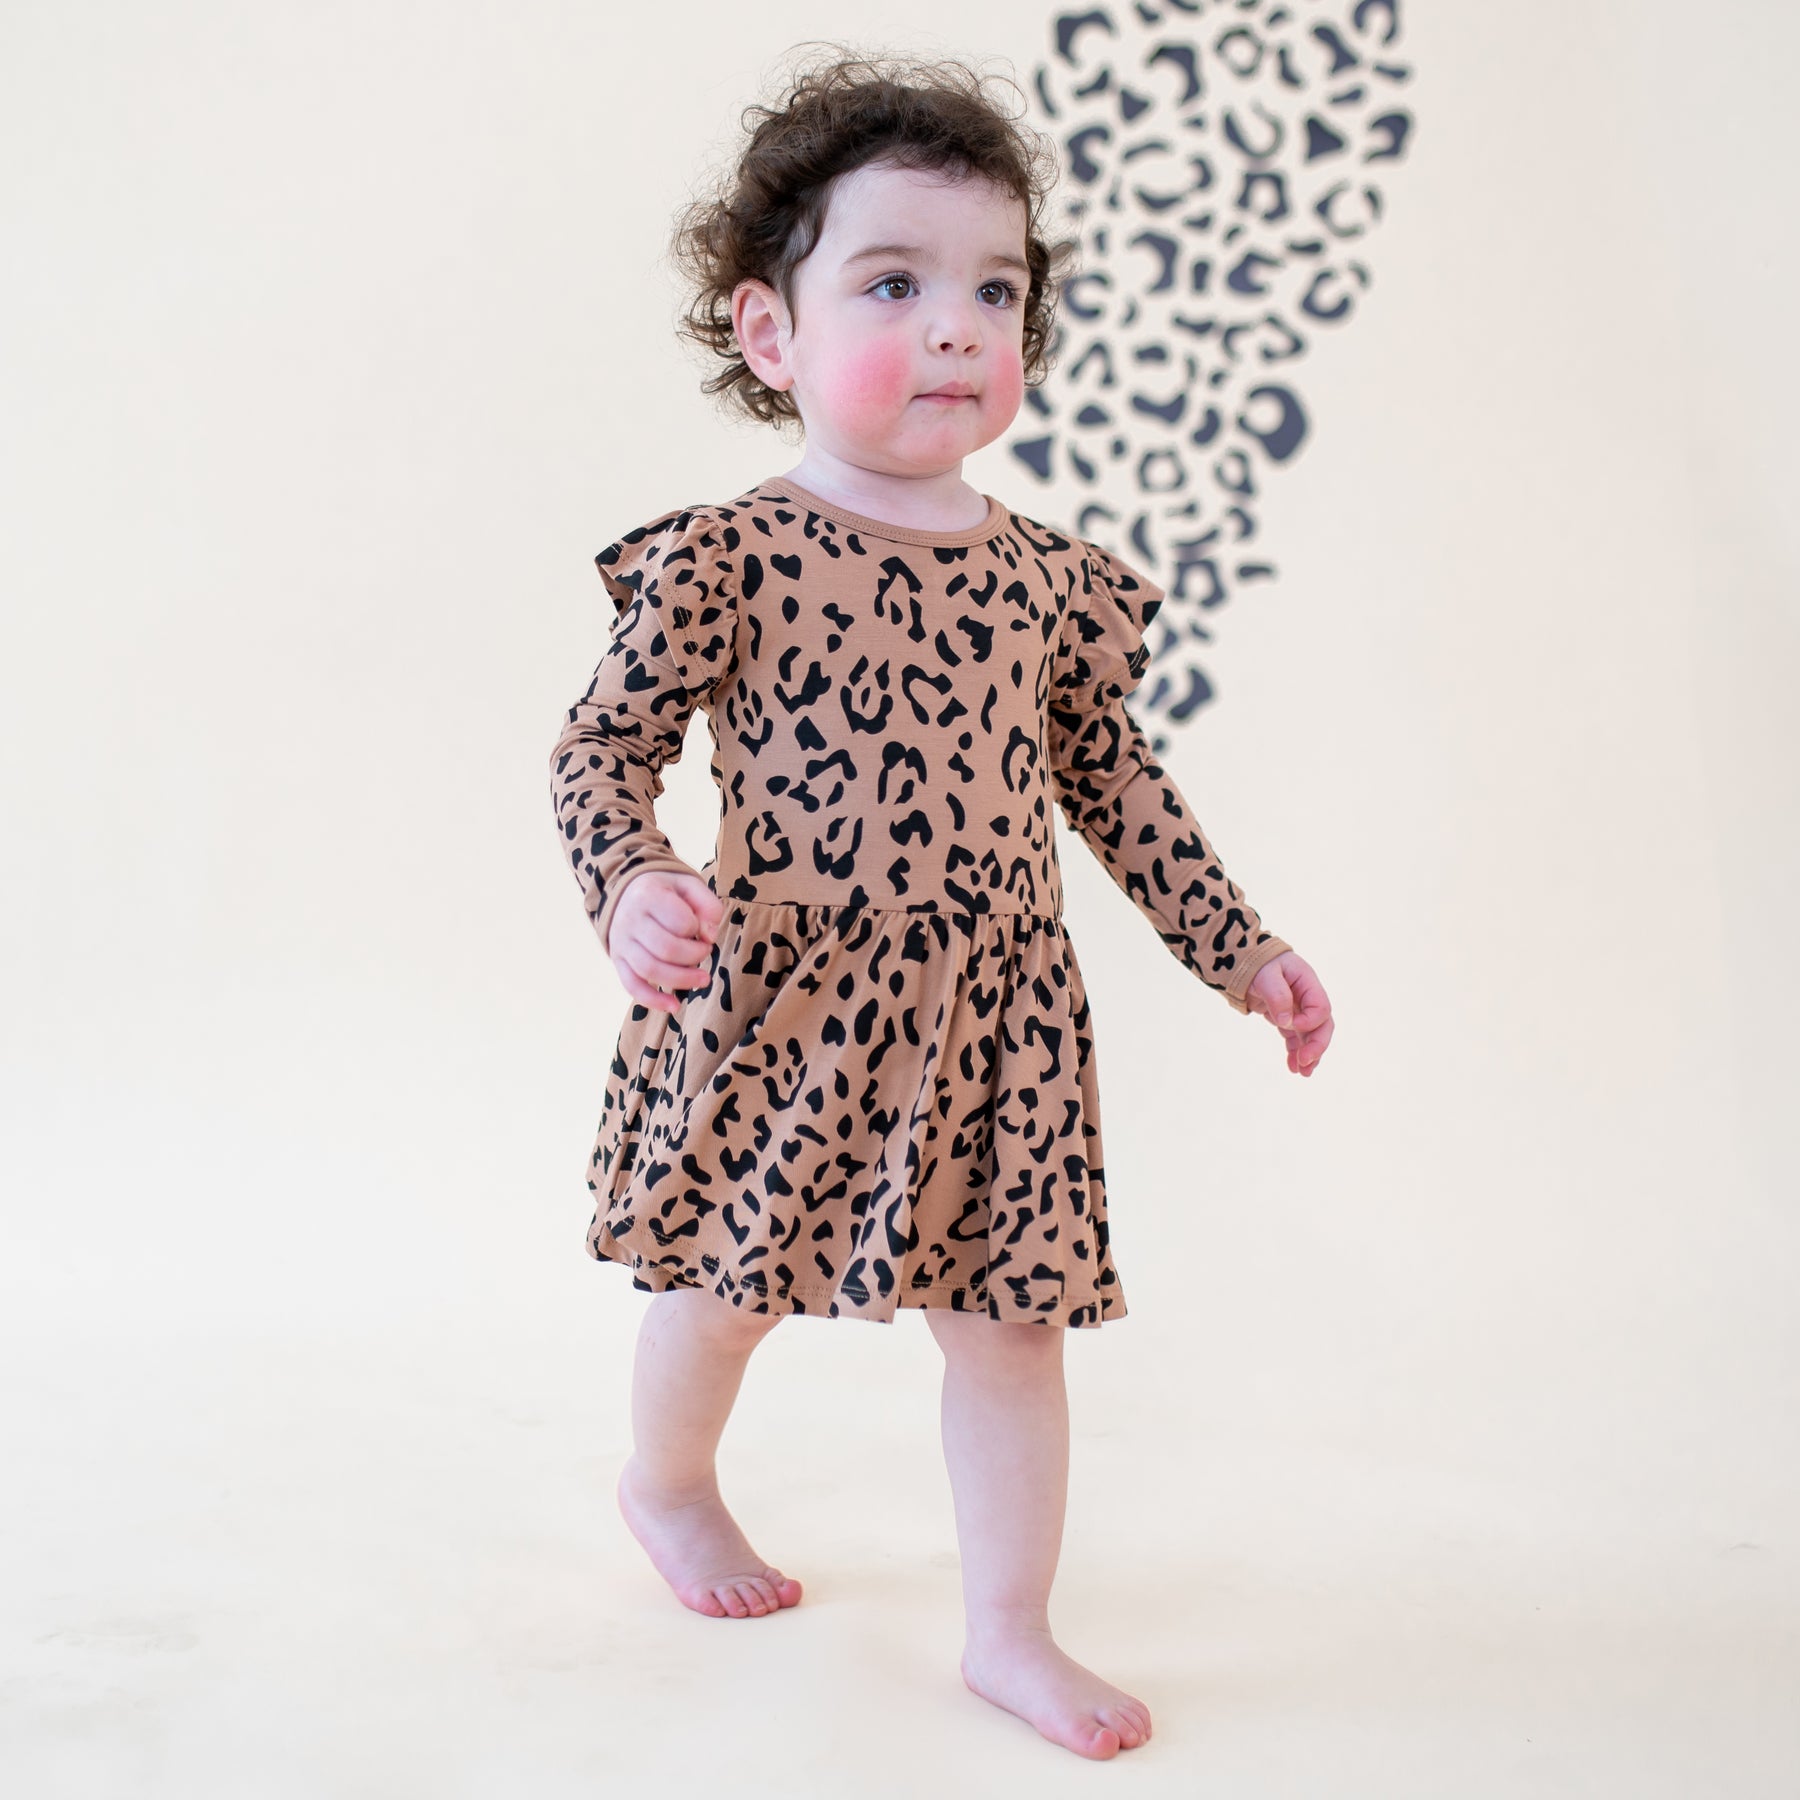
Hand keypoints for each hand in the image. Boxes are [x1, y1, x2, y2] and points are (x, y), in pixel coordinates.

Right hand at [603, 870, 723, 1015]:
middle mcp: (630, 919)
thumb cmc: (665, 890)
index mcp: (648, 895)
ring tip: (703, 980)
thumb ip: (708, 905)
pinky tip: (674, 1006)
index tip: (702, 928)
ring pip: (650, 970)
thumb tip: (708, 936)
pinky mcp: (618, 961)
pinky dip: (653, 1000)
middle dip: (695, 956)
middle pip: (666, 949)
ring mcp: (622, 942)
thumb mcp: (689, 884)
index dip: (698, 929)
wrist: (626, 890)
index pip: (680, 921)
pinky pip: (631, 985)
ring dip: (682, 980)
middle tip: (705, 952)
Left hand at [1246, 951, 1332, 1077]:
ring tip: (1301, 1073)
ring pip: (1310, 1036)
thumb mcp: (1265, 975)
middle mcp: (1307, 998)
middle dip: (1316, 1046)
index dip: (1310, 1021)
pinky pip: (1296, 1038)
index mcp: (1308, 983)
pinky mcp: (1288, 1019)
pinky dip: (1295, 1052)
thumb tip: (1286, 1023)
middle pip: (1322, 1025)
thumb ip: (1278, 996)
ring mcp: (1299, 1009)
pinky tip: (1292, 1067)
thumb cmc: (1257, 963)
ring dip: (1308, 1055)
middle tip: (1305, 1063)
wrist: (1244, 962)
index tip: (1289, 1026)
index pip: (1321, 1007)